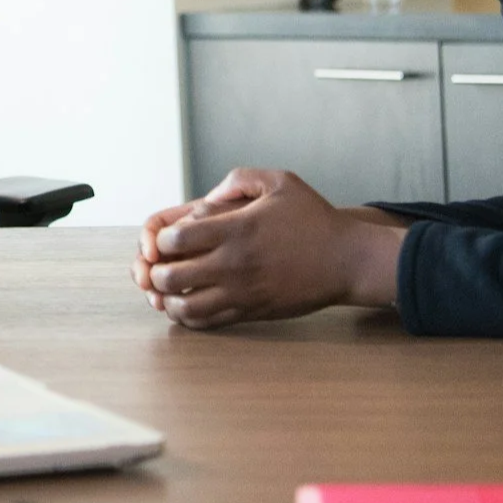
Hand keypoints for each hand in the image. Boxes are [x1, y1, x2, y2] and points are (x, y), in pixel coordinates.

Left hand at [132, 169, 403, 328]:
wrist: (347, 260)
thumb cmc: (313, 218)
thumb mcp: (279, 182)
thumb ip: (237, 180)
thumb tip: (205, 197)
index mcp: (236, 230)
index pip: (175, 239)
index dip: (160, 239)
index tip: (167, 237)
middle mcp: (234, 264)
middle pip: (171, 276)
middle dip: (155, 271)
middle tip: (158, 265)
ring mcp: (242, 292)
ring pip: (185, 307)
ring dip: (168, 298)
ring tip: (168, 288)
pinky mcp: (252, 312)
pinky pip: (208, 322)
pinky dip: (188, 316)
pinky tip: (187, 303)